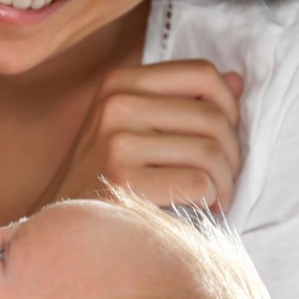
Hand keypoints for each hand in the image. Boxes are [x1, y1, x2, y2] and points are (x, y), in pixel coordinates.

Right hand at [42, 60, 243, 210]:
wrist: (62, 225)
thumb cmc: (105, 176)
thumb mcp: (133, 125)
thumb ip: (182, 100)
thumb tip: (236, 80)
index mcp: (119, 83)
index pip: (202, 74)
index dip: (228, 106)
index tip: (220, 137)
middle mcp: (115, 105)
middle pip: (214, 117)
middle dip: (231, 155)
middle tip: (219, 179)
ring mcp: (116, 142)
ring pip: (211, 152)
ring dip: (224, 183)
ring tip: (212, 197)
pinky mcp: (123, 182)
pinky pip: (198, 183)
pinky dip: (209, 200)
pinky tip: (197, 209)